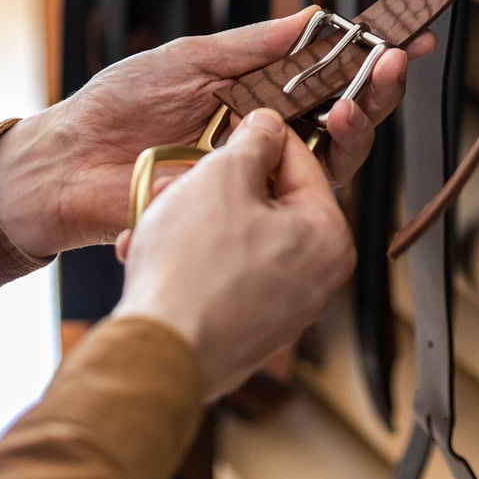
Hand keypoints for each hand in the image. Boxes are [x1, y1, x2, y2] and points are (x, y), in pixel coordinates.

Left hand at [0, 9, 434, 256]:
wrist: (69, 164)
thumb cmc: (120, 104)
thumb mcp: (190, 58)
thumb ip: (252, 46)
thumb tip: (312, 16)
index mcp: (256, 90)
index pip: (325, 72)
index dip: (366, 57)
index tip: (406, 36)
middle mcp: (267, 132)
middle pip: (340, 115)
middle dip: (375, 90)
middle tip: (394, 65)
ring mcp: (258, 173)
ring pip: (330, 157)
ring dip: (354, 128)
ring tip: (356, 105)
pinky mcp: (245, 211)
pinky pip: (295, 197)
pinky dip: (318, 170)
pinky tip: (327, 136)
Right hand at [112, 108, 355, 399]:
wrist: (155, 354)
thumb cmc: (193, 269)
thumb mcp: (224, 175)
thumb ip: (253, 141)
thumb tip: (266, 127)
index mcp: (328, 238)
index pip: (302, 161)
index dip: (262, 135)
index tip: (237, 124)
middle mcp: (315, 279)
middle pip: (268, 200)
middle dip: (218, 180)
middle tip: (184, 169)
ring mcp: (280, 310)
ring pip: (238, 234)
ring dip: (195, 213)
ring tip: (157, 207)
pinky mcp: (244, 330)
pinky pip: (221, 272)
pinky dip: (189, 253)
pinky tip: (150, 244)